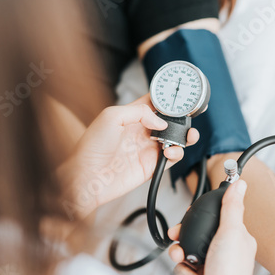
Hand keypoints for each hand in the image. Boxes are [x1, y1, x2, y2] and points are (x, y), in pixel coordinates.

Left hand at [58, 94, 198, 218]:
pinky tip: (170, 151)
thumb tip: (161, 121)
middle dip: (181, 119)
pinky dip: (177, 154)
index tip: (179, 98)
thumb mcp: (111, 116)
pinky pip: (171, 159)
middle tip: (187, 118)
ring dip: (184, 137)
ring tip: (186, 136)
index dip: (167, 100)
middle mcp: (141, 132)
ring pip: (174, 140)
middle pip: (168, 122)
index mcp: (131, 116)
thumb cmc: (91, 147)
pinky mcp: (150, 166)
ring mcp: (146, 149)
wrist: (88, 176)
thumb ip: (139, 112)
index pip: (154, 104)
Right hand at [168, 180, 257, 274]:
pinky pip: (183, 266)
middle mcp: (224, 250)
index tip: (193, 214)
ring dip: (181, 253)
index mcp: (236, 237)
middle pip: (198, 233)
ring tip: (183, 258)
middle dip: (185, 236)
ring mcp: (211, 264)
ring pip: (188, 248)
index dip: (202, 214)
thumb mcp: (230, 232)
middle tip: (178, 235)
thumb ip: (232, 206)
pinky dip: (184, 271)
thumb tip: (240, 184)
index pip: (217, 216)